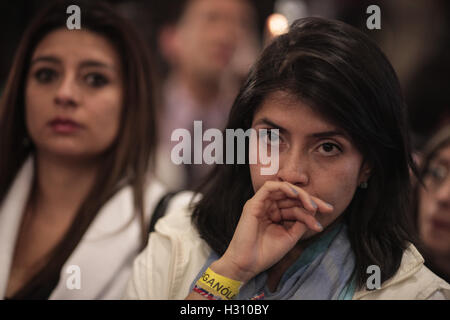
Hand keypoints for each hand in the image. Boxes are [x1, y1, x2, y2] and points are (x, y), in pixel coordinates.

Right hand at [210, 180, 333, 282]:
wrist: (248, 264)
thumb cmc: (266, 253)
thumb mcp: (290, 236)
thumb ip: (301, 222)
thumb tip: (313, 209)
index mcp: (277, 215)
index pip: (297, 205)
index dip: (313, 206)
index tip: (329, 211)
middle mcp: (269, 207)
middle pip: (292, 196)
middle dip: (311, 199)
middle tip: (326, 208)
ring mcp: (261, 204)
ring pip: (283, 189)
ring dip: (300, 194)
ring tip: (312, 205)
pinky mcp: (254, 203)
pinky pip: (269, 187)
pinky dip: (283, 187)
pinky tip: (295, 194)